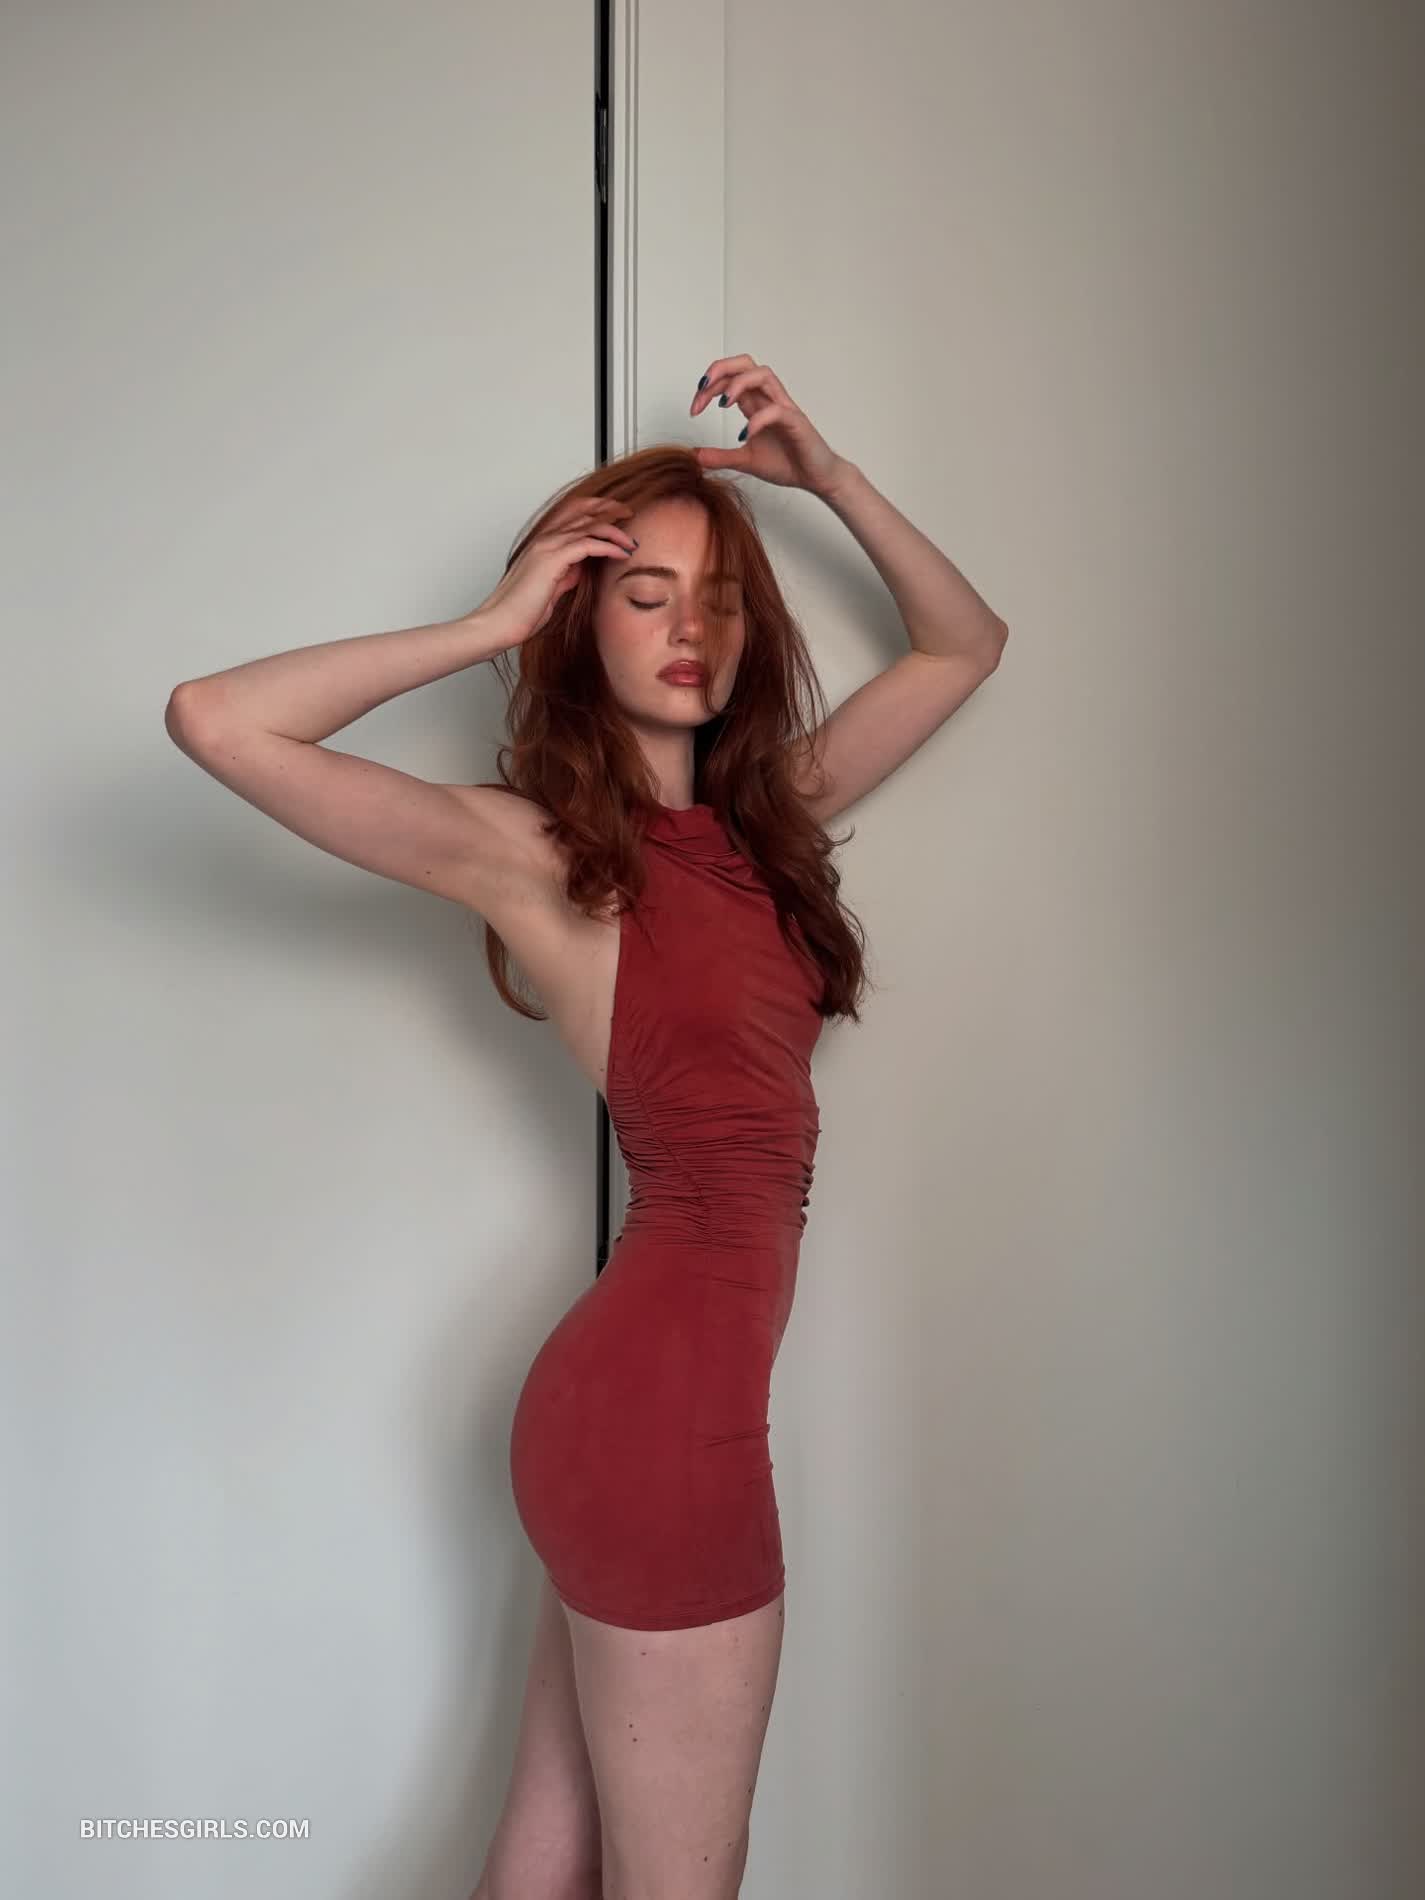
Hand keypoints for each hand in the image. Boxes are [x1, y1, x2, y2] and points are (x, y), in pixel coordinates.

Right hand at [474, 495, 636, 647]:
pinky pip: (588, 544)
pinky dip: (609, 546)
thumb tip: (581, 569)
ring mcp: (547, 546)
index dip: (596, 509)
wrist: (499, 623)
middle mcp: (544, 539)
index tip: (617, 516)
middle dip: (609, 508)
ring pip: (588, 525)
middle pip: (582, 509)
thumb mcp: (551, 588)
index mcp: (542, 542)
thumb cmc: (521, 612)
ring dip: (614, 530)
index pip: (572, 511)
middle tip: (629, 514)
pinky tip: (622, 553)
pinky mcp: (552, 559)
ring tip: (631, 540)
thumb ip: (566, 574)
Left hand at [689, 356, 848, 496]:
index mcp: (756, 404)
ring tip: (722, 404)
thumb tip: (695, 456)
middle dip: (721, 369)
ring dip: (738, 383)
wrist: (816, 477)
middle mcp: (769, 399)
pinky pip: (776, 410)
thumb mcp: (746, 461)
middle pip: (745, 363)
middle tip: (702, 389)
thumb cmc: (788, 463)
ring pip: (763, 375)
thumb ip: (721, 457)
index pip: (729, 378)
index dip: (708, 387)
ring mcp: (784, 408)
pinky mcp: (796, 422)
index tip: (694, 408)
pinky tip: (745, 435)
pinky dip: (757, 420)